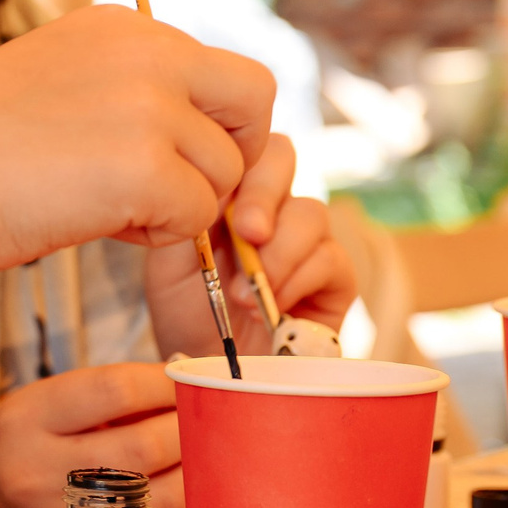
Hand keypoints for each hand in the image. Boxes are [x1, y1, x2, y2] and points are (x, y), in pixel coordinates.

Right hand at [0, 4, 275, 273]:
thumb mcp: (52, 79)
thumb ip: (119, 87)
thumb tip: (178, 129)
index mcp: (120, 25)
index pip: (216, 67)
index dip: (209, 120)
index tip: (173, 156)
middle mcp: (146, 51)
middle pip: (253, 99)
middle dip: (234, 152)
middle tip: (184, 191)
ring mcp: (151, 107)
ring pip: (225, 170)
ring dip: (181, 203)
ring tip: (106, 209)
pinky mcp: (148, 167)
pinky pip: (196, 215)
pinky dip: (158, 236)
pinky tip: (100, 226)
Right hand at [0, 363, 186, 507]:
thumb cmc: (28, 453)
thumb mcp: (44, 408)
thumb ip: (104, 395)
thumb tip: (184, 378)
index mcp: (25, 419)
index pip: (114, 390)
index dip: (163, 381)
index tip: (184, 376)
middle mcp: (37, 471)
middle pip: (142, 444)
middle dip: (186, 424)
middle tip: (204, 411)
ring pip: (159, 490)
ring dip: (193, 463)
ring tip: (201, 442)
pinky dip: (184, 495)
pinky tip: (185, 476)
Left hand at [144, 134, 358, 358]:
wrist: (213, 368)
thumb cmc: (188, 310)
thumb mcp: (170, 260)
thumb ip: (187, 217)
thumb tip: (205, 181)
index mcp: (230, 188)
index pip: (241, 138)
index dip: (232, 156)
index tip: (208, 196)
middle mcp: (272, 202)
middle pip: (283, 154)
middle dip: (263, 193)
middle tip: (245, 233)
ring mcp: (307, 237)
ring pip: (309, 212)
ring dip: (276, 254)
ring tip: (245, 295)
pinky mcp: (336, 277)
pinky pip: (330, 258)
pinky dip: (296, 281)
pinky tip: (271, 306)